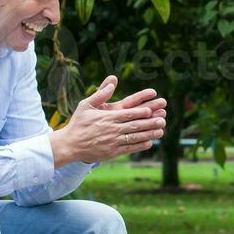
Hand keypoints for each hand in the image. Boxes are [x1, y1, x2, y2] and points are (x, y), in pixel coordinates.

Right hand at [50, 77, 167, 165]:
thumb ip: (100, 93)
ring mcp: (113, 142)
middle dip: (150, 123)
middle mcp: (112, 130)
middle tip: (163, 120)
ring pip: (135, 138)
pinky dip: (140, 146)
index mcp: (107, 117)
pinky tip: (149, 142)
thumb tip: (113, 81)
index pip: (127, 114)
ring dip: (149, 134)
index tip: (151, 110)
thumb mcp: (85, 104)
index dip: (140, 112)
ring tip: (161, 131)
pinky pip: (130, 148)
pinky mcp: (113, 152)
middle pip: (135, 126)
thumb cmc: (78, 123)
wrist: (70, 145)